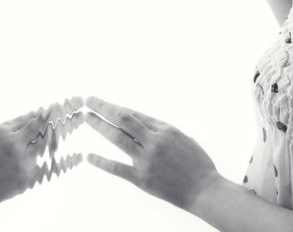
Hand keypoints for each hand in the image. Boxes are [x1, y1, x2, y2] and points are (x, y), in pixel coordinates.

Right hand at [0, 97, 83, 210]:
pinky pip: (44, 168)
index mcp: (5, 133)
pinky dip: (58, 161)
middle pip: (47, 131)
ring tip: (76, 123)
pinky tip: (74, 158)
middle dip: (65, 119)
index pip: (37, 119)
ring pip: (46, 148)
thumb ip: (14, 125)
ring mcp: (21, 166)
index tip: (67, 103)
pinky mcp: (25, 182)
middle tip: (80, 110)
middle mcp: (15, 148)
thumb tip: (36, 113)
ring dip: (60, 136)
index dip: (54, 111)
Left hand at [85, 96, 218, 212]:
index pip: (134, 114)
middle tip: (89, 100)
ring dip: (100, 126)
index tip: (103, 103)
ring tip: (87, 118)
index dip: (117, 107)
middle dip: (104, 108)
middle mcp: (154, 141)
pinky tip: (88, 156)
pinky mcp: (142, 178)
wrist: (205, 190)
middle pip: (124, 119)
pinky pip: (118, 168)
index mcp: (165, 129)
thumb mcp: (183, 138)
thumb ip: (161, 131)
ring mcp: (147, 159)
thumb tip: (141, 124)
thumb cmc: (197, 164)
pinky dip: (101, 162)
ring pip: (118, 138)